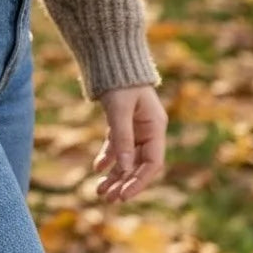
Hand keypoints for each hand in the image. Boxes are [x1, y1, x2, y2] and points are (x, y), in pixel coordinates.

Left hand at [92, 84, 167, 202]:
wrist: (110, 54)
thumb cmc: (119, 79)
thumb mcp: (119, 108)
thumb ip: (122, 137)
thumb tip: (122, 169)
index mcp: (155, 127)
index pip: (152, 163)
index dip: (139, 181)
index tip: (123, 196)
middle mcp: (148, 129)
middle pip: (138, 163)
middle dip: (124, 182)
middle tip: (108, 198)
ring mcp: (136, 126)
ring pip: (126, 157)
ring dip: (115, 174)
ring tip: (100, 191)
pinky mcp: (122, 121)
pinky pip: (116, 145)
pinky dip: (108, 157)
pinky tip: (97, 169)